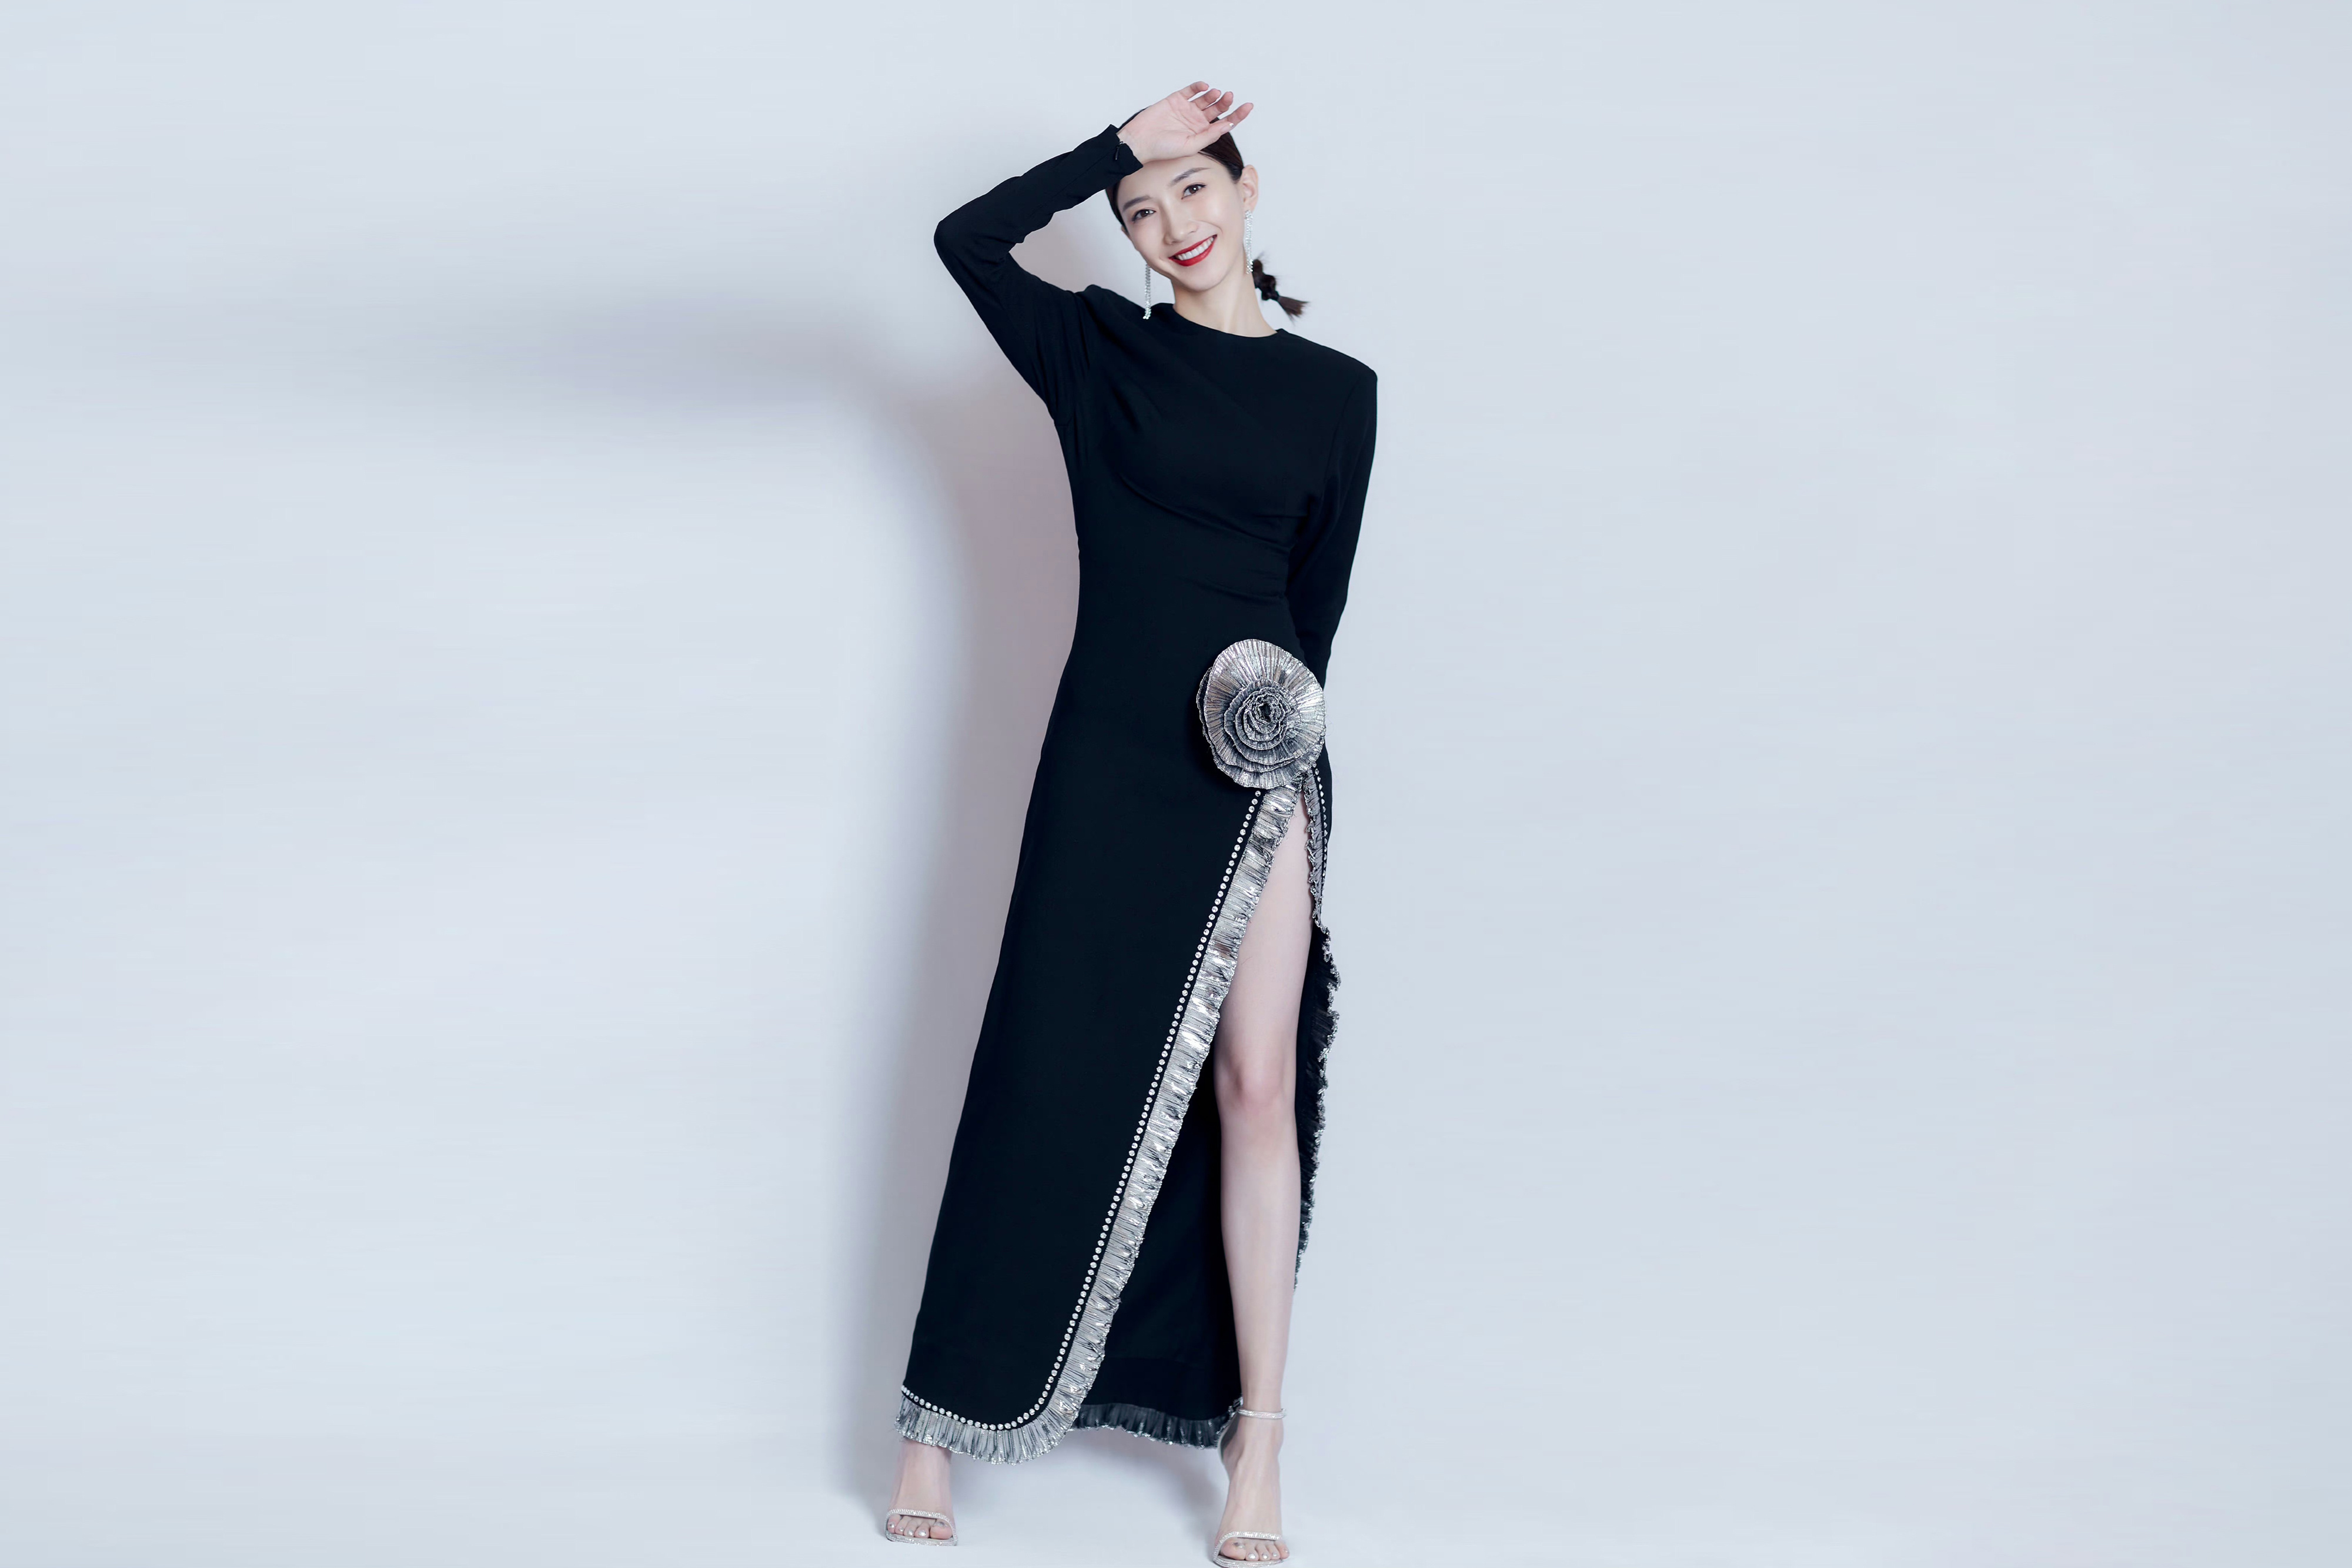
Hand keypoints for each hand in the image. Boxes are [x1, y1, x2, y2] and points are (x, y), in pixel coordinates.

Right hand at [1118, 82, 1252, 163]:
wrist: (1140, 141)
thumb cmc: (1163, 149)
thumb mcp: (1191, 145)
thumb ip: (1209, 135)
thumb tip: (1228, 124)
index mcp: (1202, 134)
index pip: (1224, 123)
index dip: (1238, 115)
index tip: (1248, 106)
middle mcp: (1196, 121)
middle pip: (1218, 108)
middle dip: (1226, 102)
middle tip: (1230, 96)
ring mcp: (1186, 109)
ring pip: (1206, 98)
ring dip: (1214, 94)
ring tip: (1217, 93)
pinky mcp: (1175, 99)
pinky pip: (1190, 90)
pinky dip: (1198, 86)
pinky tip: (1204, 86)